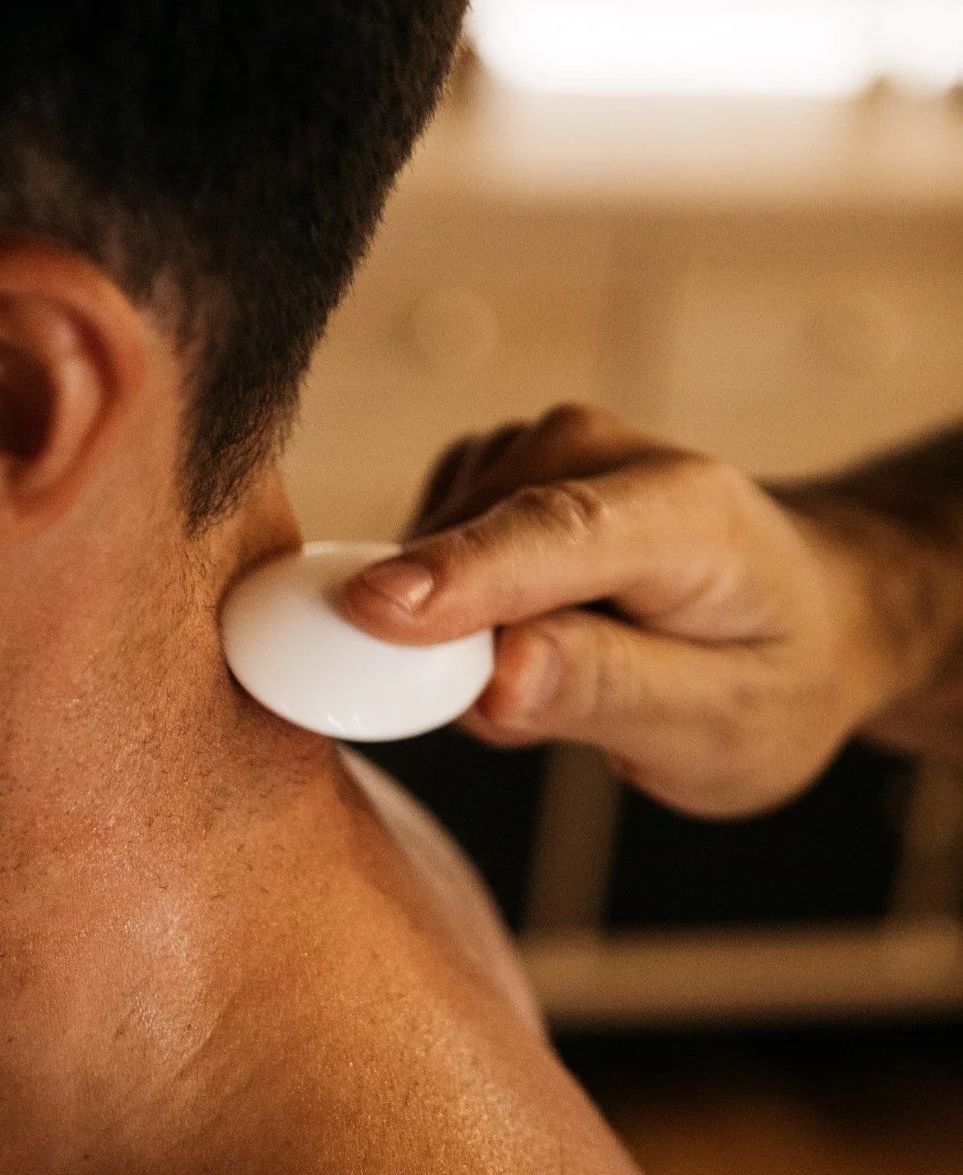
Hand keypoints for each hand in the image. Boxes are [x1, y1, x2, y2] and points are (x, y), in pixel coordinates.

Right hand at [341, 403, 952, 816]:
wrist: (803, 615)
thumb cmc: (765, 679)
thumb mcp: (717, 727)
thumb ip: (606, 693)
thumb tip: (497, 677)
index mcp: (689, 513)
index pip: (555, 533)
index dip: (461, 573)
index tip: (372, 611)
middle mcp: (608, 453)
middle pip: (474, 535)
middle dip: (445, 639)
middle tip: (517, 721)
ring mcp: (547, 447)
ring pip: (436, 538)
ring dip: (449, 628)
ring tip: (548, 677)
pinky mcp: (502, 466)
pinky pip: (427, 540)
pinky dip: (444, 602)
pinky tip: (516, 636)